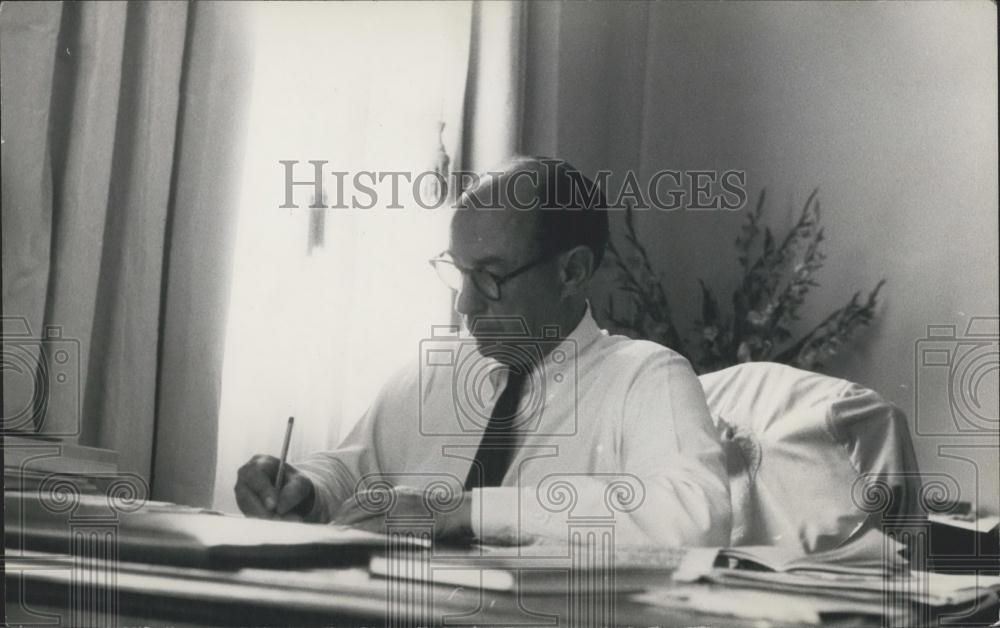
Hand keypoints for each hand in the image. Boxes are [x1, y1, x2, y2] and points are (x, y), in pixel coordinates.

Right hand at [235, 454, 314, 520]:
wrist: (291, 492)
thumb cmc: (295, 482)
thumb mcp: (301, 483)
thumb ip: (293, 491)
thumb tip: (280, 508)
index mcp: (260, 462)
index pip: (255, 475)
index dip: (263, 491)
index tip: (273, 506)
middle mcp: (246, 477)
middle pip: (246, 494)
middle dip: (263, 511)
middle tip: (280, 520)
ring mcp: (242, 492)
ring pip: (247, 508)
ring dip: (266, 519)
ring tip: (287, 521)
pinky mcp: (244, 506)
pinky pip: (250, 516)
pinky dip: (264, 523)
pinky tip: (280, 524)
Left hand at [334, 485, 471, 539]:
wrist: (454, 510)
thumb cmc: (432, 508)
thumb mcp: (409, 498)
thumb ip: (391, 503)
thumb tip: (371, 510)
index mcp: (393, 494)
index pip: (362, 498)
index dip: (345, 509)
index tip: (335, 519)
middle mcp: (393, 500)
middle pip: (360, 508)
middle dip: (343, 520)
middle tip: (329, 530)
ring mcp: (399, 512)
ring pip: (368, 521)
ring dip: (351, 529)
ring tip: (337, 538)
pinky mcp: (406, 525)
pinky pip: (382, 532)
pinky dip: (367, 537)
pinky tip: (357, 542)